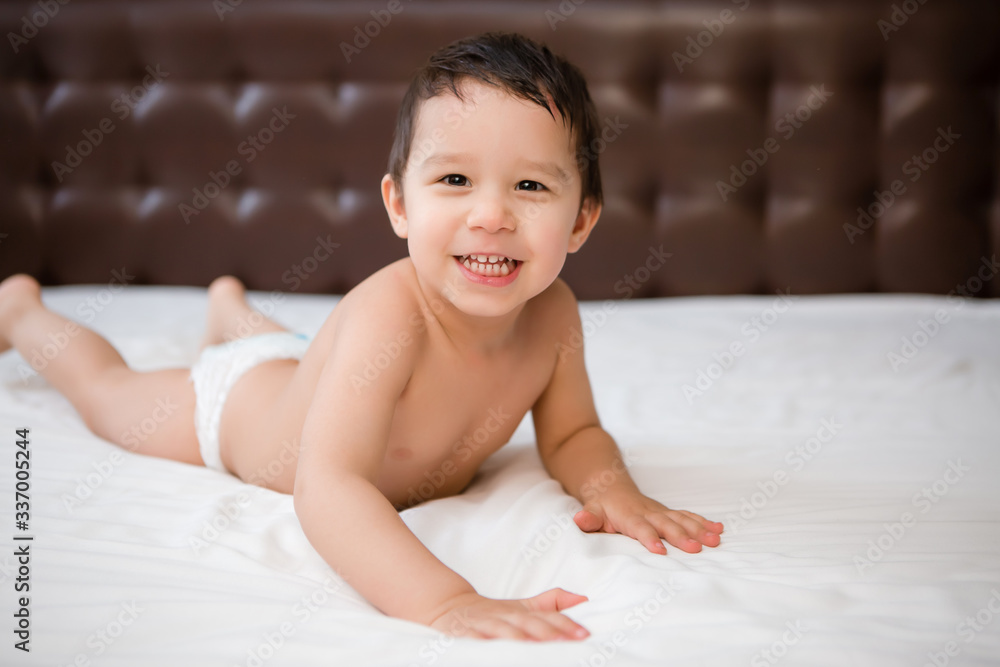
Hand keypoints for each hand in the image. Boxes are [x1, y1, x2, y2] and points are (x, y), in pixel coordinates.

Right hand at [428, 588, 589, 640]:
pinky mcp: (462, 635)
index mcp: (520, 611)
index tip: (584, 634)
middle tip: (565, 642)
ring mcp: (483, 625)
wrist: (448, 606)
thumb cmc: (494, 613)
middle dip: (546, 632)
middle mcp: (503, 617)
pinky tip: (492, 654)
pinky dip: (481, 646)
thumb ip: (551, 604)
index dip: (565, 624)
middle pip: (527, 623)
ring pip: (502, 631)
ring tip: (533, 648)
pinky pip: (473, 642)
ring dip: (517, 639)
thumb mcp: (522, 607)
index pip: (546, 616)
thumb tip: (583, 598)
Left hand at [574, 489, 722, 554]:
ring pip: (682, 520)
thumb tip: (579, 520)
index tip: (660, 551)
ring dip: (699, 529)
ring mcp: (661, 512)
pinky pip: (688, 516)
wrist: (611, 485)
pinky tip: (719, 529)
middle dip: (682, 536)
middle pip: (667, 525)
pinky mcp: (668, 513)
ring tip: (716, 539)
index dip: (649, 538)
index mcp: (629, 515)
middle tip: (697, 548)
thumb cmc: (601, 504)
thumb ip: (588, 518)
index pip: (640, 528)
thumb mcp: (591, 510)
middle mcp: (648, 512)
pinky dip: (703, 522)